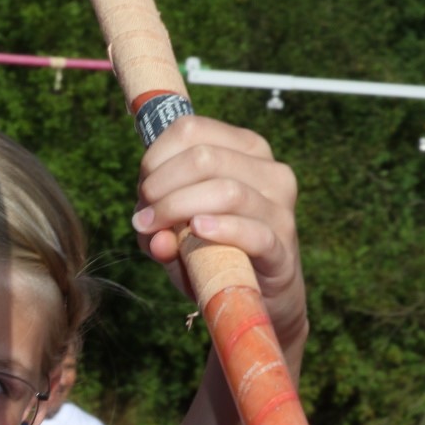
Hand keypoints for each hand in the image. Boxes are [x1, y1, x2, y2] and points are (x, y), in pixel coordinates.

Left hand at [131, 116, 306, 351]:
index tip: (142, 188)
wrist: (258, 295)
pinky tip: (198, 231)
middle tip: (144, 217)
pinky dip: (221, 230)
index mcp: (244, 150)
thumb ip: (156, 224)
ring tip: (155, 231)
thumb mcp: (177, 230)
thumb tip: (150, 231)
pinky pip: (252, 232)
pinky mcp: (282, 246)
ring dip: (177, 209)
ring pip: (226, 190)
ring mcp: (279, 208)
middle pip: (203, 157)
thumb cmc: (212, 249)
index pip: (191, 129)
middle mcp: (268, 170)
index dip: (155, 156)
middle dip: (161, 186)